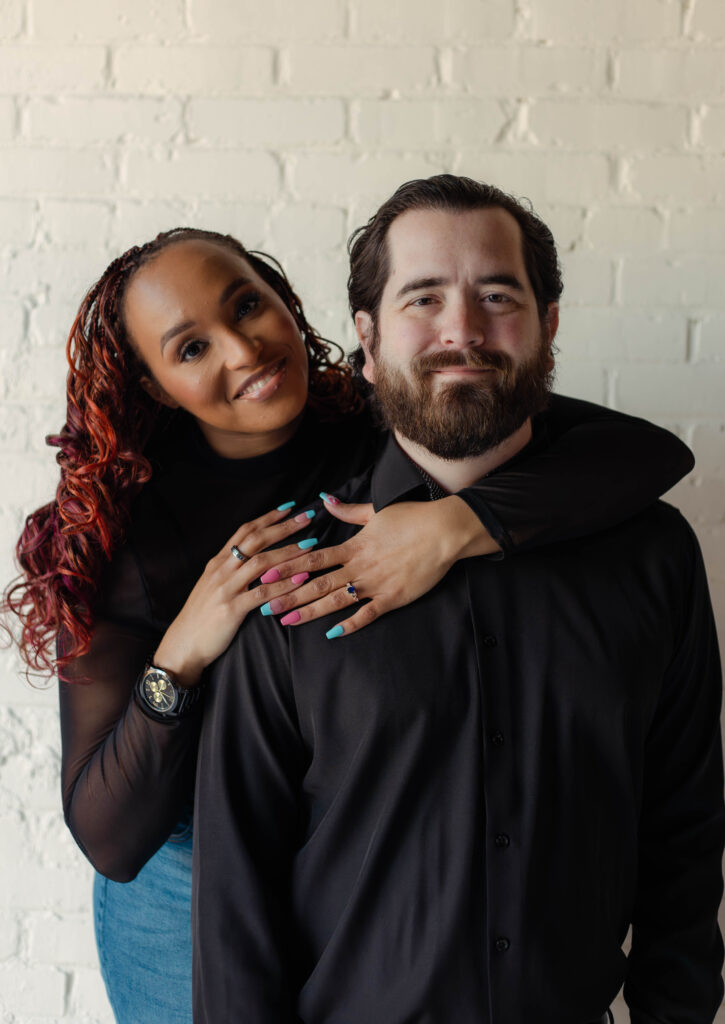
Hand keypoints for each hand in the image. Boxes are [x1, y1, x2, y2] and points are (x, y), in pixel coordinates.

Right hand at [153, 503, 319, 685]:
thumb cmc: (202, 616)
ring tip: (311, 546)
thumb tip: (253, 556)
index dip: (268, 518)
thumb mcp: (212, 585)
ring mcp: (226, 588)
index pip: (245, 531)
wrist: (183, 644)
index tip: (290, 507)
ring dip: (289, 553)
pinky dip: (283, 585)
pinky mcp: (232, 609)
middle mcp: (222, 570)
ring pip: (262, 563)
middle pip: (257, 540)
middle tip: (308, 517)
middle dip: (284, 527)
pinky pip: (262, 594)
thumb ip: (231, 569)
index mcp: (218, 562)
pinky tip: (301, 580)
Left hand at [252, 493, 498, 637]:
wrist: (444, 532)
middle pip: (316, 584)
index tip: (266, 574)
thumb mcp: (376, 511)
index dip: (287, 567)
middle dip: (288, 595)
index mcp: (353, 546)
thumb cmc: (413, 518)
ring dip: (309, 611)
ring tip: (286, 620)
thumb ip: (347, 510)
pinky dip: (349, 624)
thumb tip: (325, 499)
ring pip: (335, 601)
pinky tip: (331, 634)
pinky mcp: (392, 598)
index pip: (313, 559)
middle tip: (263, 605)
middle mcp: (359, 567)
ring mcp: (375, 584)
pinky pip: (367, 615)